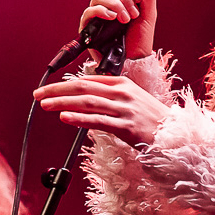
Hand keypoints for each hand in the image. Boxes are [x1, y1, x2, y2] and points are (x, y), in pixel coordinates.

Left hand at [33, 75, 168, 146]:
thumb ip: (109, 95)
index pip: (88, 80)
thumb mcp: (131, 100)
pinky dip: (80, 118)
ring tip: (45, 105)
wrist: (175, 135)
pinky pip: (99, 121)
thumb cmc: (151, 119)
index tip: (47, 89)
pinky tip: (65, 117)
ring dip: (63, 102)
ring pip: (88, 102)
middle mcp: (123, 93)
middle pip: (84, 88)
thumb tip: (84, 96)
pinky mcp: (127, 127)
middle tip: (38, 95)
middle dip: (57, 90)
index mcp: (122, 84)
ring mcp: (125, 110)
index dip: (64, 84)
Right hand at [79, 0, 157, 59]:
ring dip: (116, 5)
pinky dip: (102, 11)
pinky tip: (112, 18)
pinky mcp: (89, 26)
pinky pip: (90, 10)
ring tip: (124, 20)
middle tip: (133, 14)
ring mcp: (97, 14)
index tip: (139, 0)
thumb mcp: (150, 12)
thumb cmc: (141, 39)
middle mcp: (108, 4)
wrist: (134, 60)